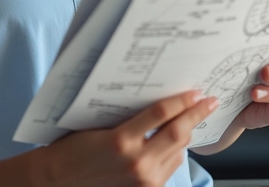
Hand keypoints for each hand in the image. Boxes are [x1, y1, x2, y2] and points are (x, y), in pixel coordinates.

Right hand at [36, 90, 218, 186]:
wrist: (60, 180)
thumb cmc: (74, 147)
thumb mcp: (98, 124)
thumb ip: (128, 117)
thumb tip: (156, 102)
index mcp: (121, 140)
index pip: (160, 114)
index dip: (181, 101)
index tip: (195, 91)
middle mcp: (136, 162)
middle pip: (177, 134)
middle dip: (196, 115)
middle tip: (209, 101)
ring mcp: (144, 181)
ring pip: (178, 152)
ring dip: (187, 133)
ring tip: (194, 118)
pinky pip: (169, 168)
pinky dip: (176, 152)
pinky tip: (176, 141)